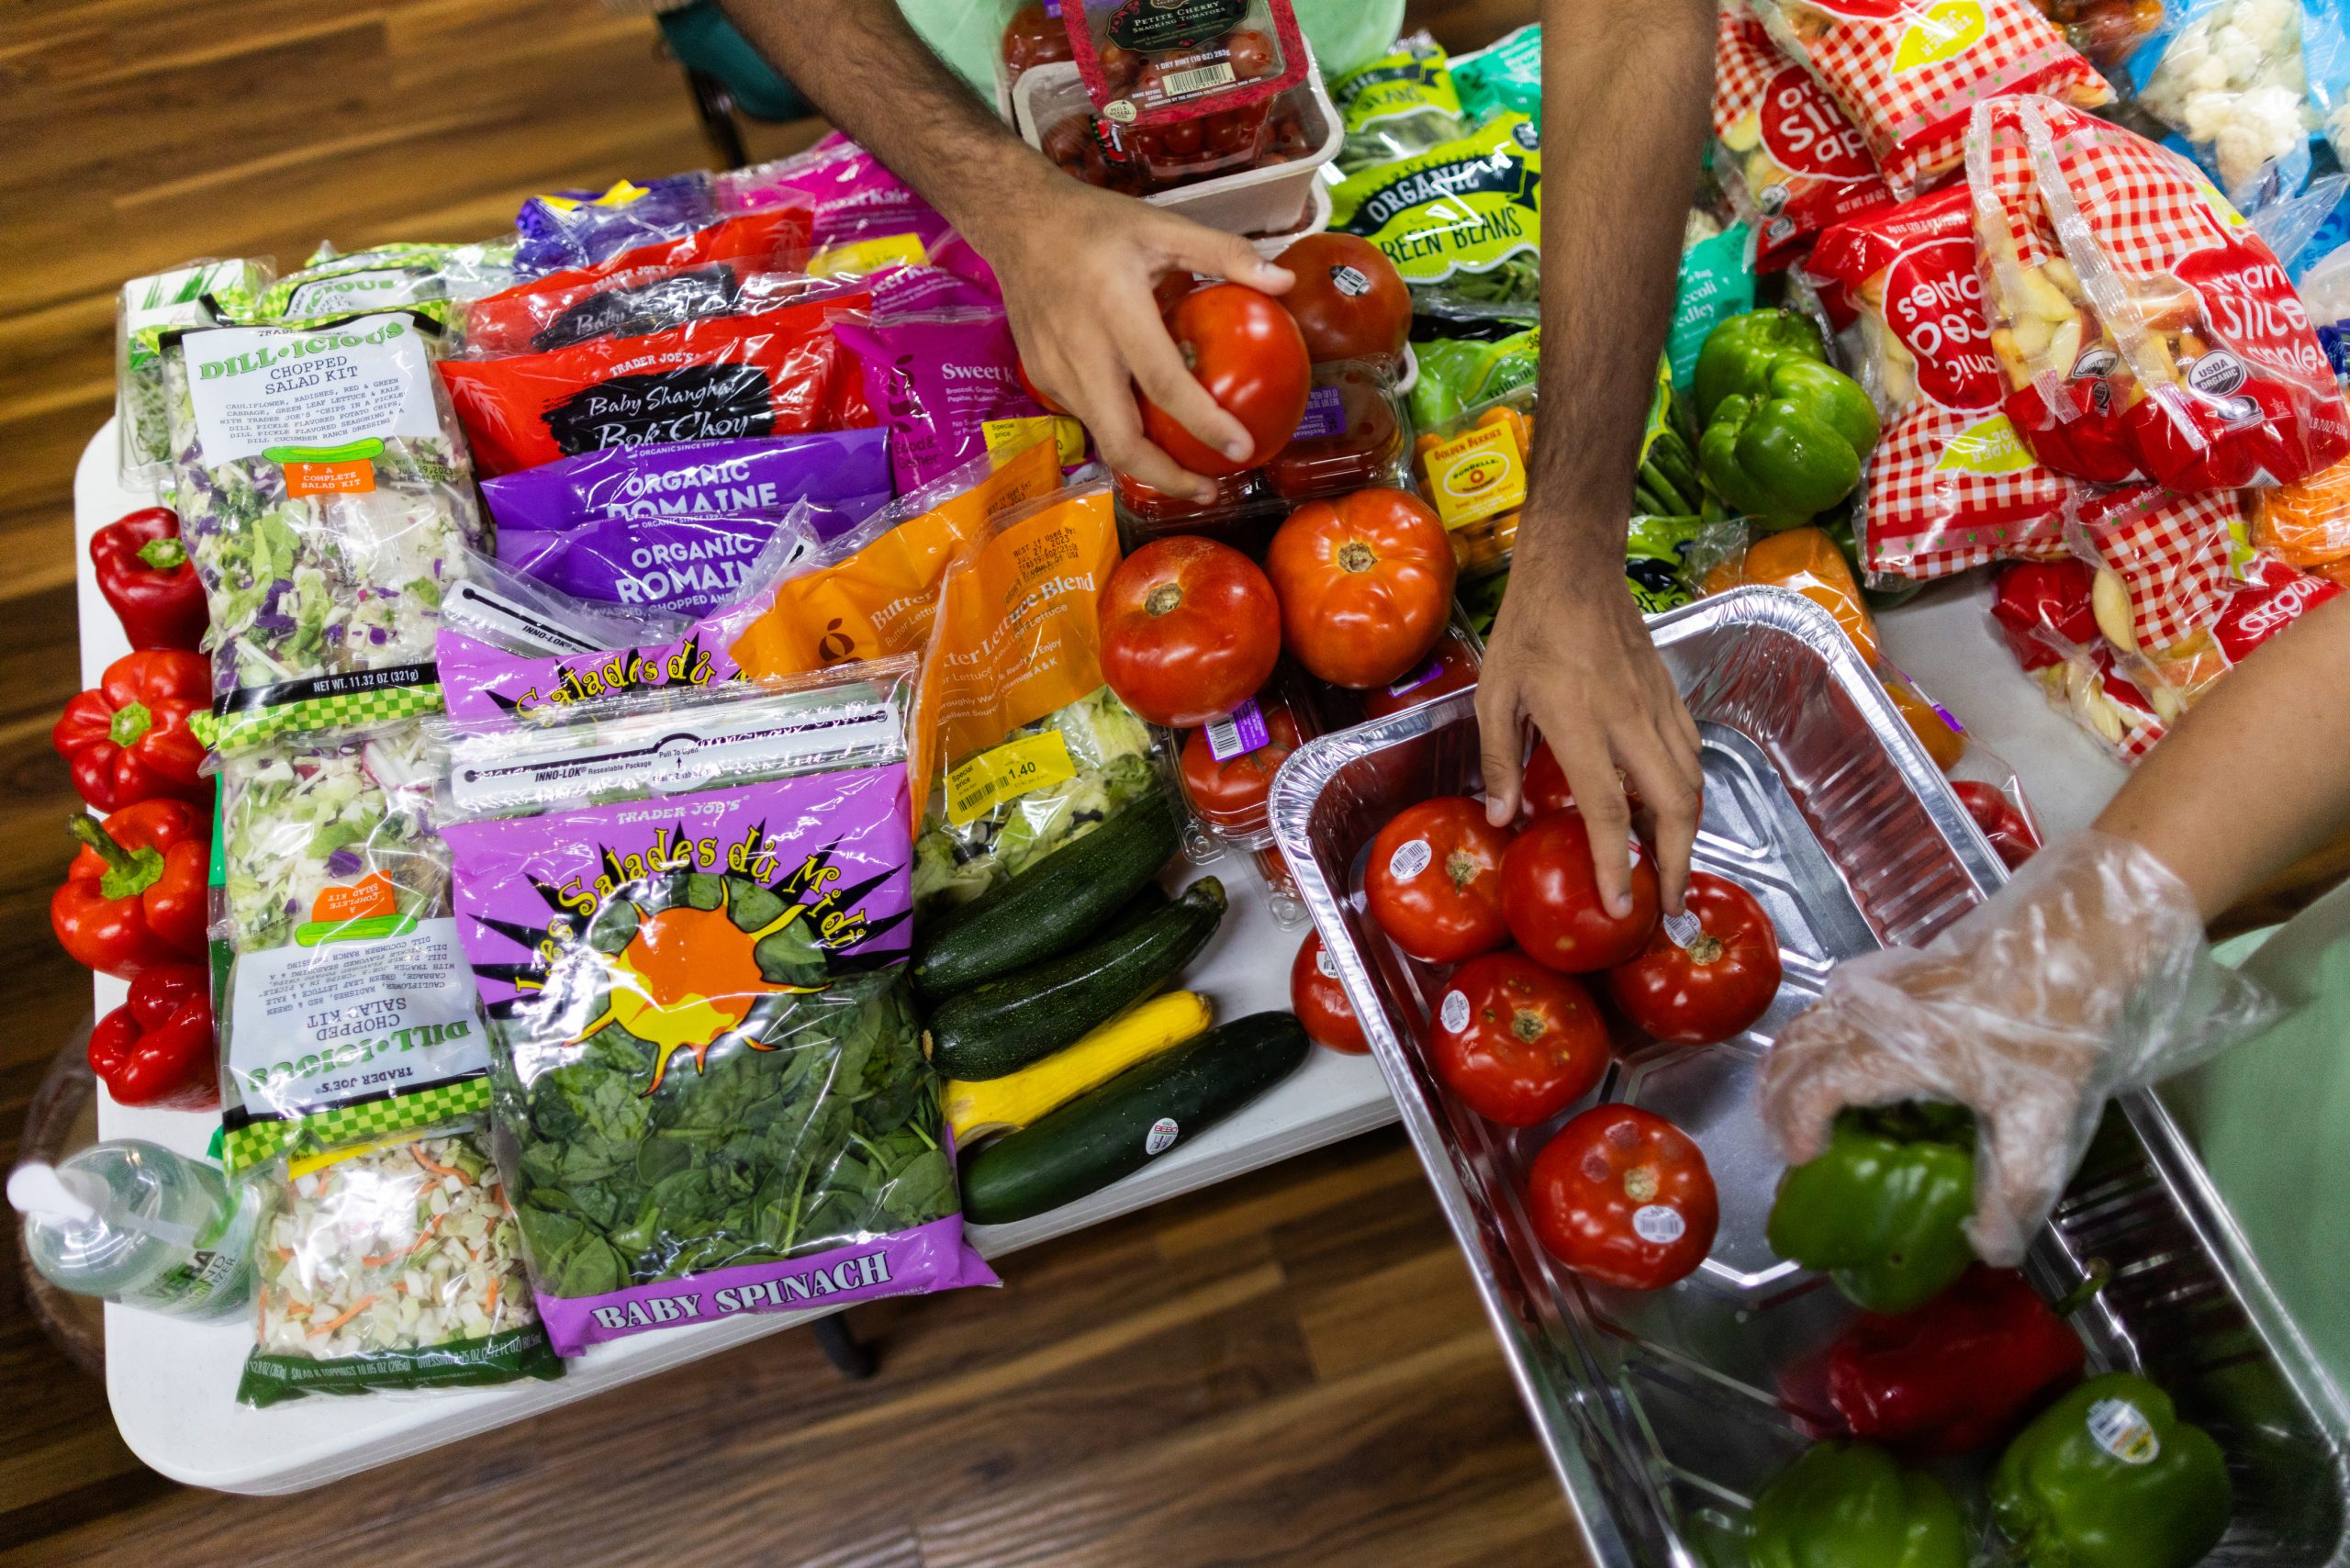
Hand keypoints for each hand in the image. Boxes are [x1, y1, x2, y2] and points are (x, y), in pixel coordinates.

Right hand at [981, 180, 1292, 503]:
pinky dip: (1120, 431)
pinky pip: (1088, 417)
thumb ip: (1224, 253)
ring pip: (1103, 438)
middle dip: (1167, 478)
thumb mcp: (1162, 225)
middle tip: (1210, 487)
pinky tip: (1147, 426)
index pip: (1164, 383)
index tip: (1240, 448)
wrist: (1017, 222)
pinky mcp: (1042, 378)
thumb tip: (1285, 281)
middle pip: (1122, 440)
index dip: (1204, 423)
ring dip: (1146, 462)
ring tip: (1186, 467)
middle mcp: (1082, 351)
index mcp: (1116, 310)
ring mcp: (1055, 371)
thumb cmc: (1094, 223)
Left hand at [1474, 533, 1703, 914]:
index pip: (1608, 811)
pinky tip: (1670, 807)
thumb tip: (1502, 817)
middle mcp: (1628, 722)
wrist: (1575, 572)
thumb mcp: (1493, 695)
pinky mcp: (1669, 696)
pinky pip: (1691, 754)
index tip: (1619, 905)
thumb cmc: (1528, 630)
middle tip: (1665, 903)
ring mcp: (1656, 708)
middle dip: (1675, 863)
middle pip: (1672, 807)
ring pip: (1691, 783)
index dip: (1617, 864)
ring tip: (1667, 864)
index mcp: (1580, 726)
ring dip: (1686, 832)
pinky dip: (1688, 791)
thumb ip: (1498, 760)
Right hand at [1757, 831, 2268, 1264]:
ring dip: (1790, 1071)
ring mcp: (1879, 986)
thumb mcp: (2047, 1117)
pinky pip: (1828, 1009)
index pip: (1811, 1088)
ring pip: (1804, 1026)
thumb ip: (2014, 1190)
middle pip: (1789, 1054)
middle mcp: (1871, 1013)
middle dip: (1777, 1106)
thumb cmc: (2059, 1021)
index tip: (1808, 1164)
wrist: (2082, 932)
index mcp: (1895, 1050)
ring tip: (1809, 1115)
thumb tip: (1988, 1250)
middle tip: (1798, 1151)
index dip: (1795, 1128)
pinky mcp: (1896, 970)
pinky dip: (1814, 1043)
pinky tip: (1848, 1068)